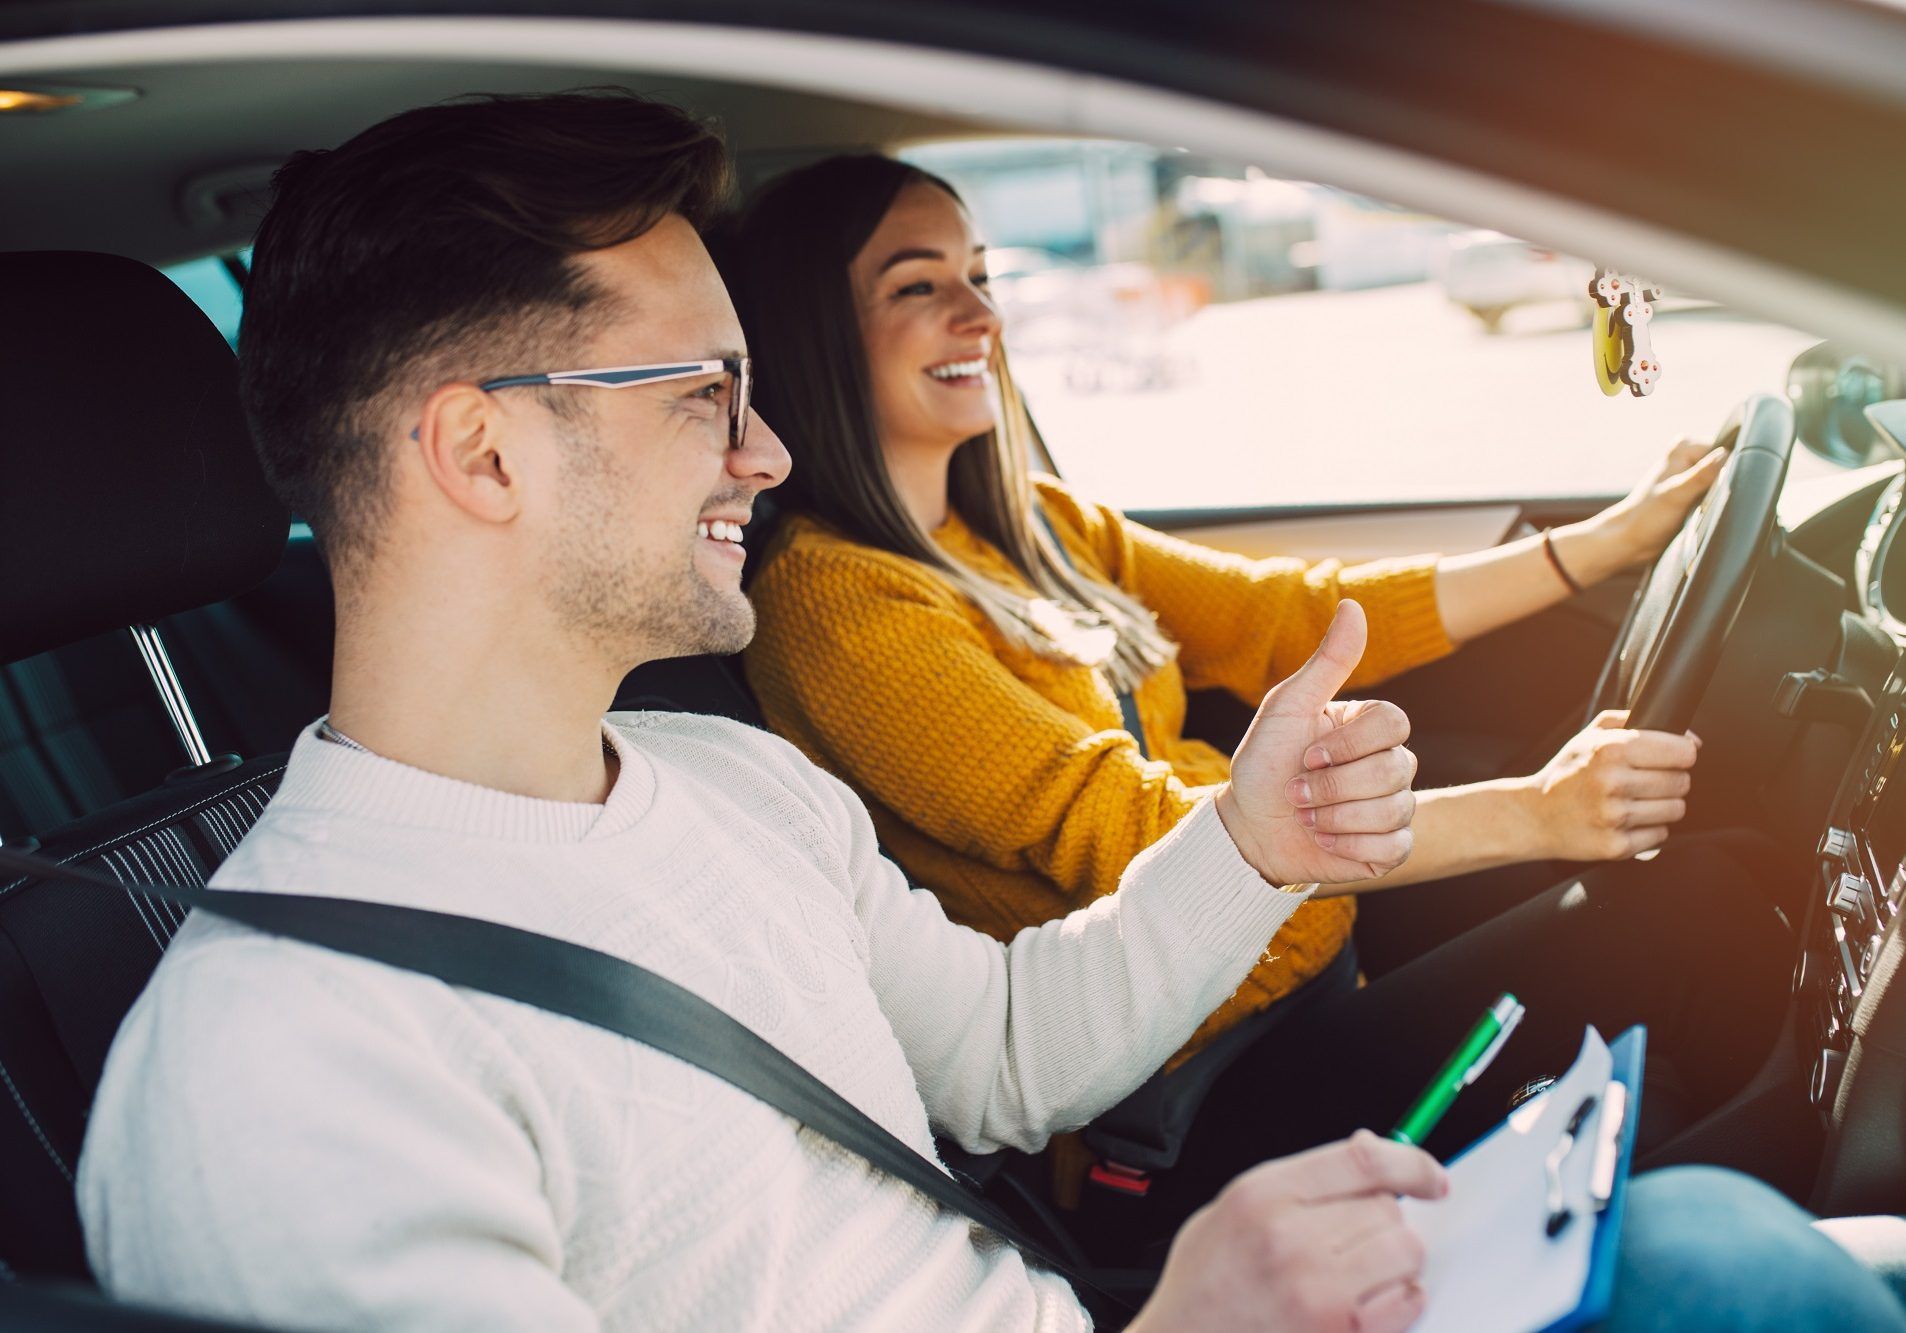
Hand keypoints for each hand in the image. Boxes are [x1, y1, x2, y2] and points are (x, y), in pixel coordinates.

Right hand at [1129, 1131, 1446, 1332]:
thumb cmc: (1204, 1283)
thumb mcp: (1232, 1207)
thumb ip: (1298, 1178)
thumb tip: (1365, 1148)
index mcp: (1263, 1195)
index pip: (1363, 1160)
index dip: (1411, 1163)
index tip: (1430, 1176)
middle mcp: (1291, 1239)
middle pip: (1388, 1207)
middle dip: (1384, 1219)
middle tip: (1357, 1236)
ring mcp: (1318, 1291)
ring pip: (1404, 1250)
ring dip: (1395, 1257)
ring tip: (1364, 1268)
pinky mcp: (1341, 1332)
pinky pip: (1408, 1300)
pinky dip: (1402, 1297)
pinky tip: (1370, 1298)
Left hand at [1217, 601, 1415, 883]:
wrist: (1248, 827)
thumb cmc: (1264, 763)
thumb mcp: (1287, 707)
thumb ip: (1327, 661)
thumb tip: (1353, 604)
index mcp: (1368, 727)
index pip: (1394, 723)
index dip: (1350, 745)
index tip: (1307, 754)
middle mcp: (1389, 763)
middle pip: (1396, 769)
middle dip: (1333, 786)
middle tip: (1296, 791)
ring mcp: (1394, 806)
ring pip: (1394, 810)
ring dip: (1334, 817)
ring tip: (1305, 815)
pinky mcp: (1390, 847)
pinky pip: (1394, 847)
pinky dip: (1348, 845)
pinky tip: (1323, 839)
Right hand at [1521, 710, 1699, 860]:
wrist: (1532, 817)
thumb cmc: (1566, 774)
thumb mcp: (1589, 736)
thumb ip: (1632, 721)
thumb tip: (1690, 738)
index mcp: (1610, 749)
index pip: (1682, 751)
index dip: (1682, 753)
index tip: (1673, 757)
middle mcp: (1613, 782)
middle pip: (1681, 782)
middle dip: (1671, 780)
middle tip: (1646, 781)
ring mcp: (1614, 816)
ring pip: (1676, 809)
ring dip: (1662, 806)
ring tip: (1636, 801)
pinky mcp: (1616, 845)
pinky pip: (1660, 835)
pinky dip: (1649, 829)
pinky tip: (1626, 821)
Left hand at [1599, 437, 1728, 565]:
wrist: (1629, 541)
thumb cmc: (1647, 518)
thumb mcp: (1676, 495)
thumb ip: (1701, 475)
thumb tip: (1725, 454)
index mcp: (1684, 447)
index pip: (1726, 449)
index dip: (1731, 470)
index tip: (1718, 490)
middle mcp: (1689, 455)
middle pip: (1727, 464)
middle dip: (1725, 484)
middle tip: (1707, 503)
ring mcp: (1691, 473)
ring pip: (1723, 480)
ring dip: (1721, 496)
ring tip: (1703, 510)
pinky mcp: (1693, 491)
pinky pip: (1716, 492)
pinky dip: (1716, 503)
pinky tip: (1706, 514)